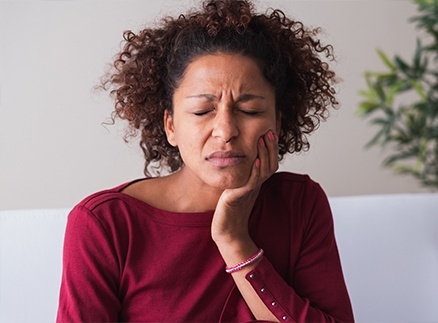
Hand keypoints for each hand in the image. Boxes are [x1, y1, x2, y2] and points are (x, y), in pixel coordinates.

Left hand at [211, 129, 278, 245]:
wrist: (227, 231)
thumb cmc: (230, 210)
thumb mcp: (238, 188)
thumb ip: (243, 175)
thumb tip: (243, 159)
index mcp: (256, 182)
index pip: (269, 162)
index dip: (271, 148)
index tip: (270, 132)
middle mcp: (256, 186)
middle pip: (270, 164)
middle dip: (270, 147)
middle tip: (269, 131)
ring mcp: (249, 192)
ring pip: (263, 171)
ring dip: (263, 154)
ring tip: (262, 139)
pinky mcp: (239, 197)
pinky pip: (251, 183)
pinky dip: (254, 171)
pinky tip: (254, 161)